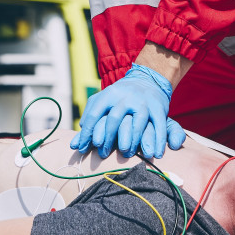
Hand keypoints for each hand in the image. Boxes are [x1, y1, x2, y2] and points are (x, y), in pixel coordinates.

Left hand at [70, 64, 185, 157]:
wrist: (147, 80)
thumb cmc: (119, 98)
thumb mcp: (102, 101)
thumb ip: (89, 119)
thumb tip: (75, 143)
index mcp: (108, 94)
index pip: (94, 114)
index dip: (87, 132)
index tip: (82, 149)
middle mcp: (125, 97)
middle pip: (114, 119)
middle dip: (107, 138)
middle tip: (102, 154)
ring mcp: (143, 102)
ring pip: (137, 123)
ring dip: (131, 141)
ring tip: (126, 155)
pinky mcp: (158, 108)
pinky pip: (159, 126)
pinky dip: (158, 141)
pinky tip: (156, 154)